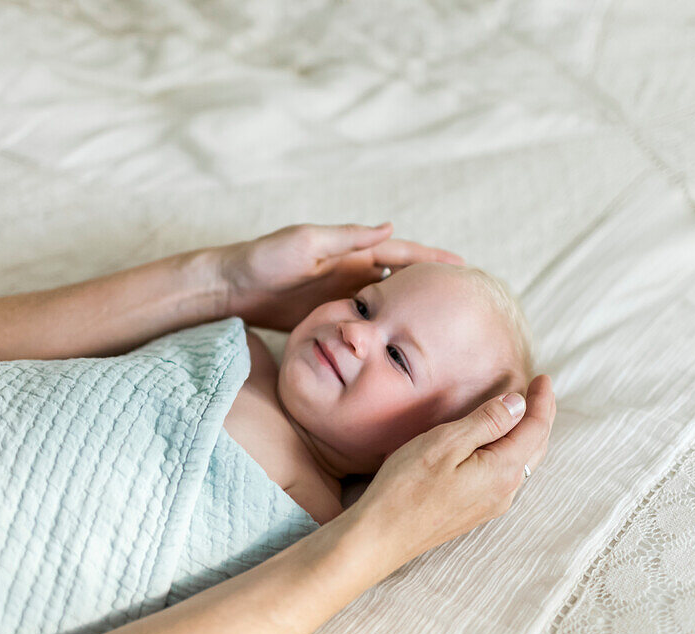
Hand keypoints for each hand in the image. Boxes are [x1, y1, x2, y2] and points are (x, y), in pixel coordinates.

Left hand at [217, 222, 463, 331]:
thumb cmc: (265, 260)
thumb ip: (348, 238)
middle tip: (463, 298)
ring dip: (410, 309)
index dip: (432, 260)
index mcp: (350, 251)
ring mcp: (341, 295)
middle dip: (429, 285)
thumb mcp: (306, 243)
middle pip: (400, 279)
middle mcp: (350, 271)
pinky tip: (398, 344)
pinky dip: (384, 329)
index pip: (402, 254)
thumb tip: (391, 227)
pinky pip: (365, 324)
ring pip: (386, 303)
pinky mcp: (328, 317)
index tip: (463, 268)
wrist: (230, 288)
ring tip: (440, 322)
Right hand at [348, 375, 556, 568]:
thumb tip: (518, 404)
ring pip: (522, 463)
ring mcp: (490, 505)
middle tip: (538, 388)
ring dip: (527, 434)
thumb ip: (486, 422)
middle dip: (540, 415)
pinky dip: (511, 450)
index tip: (543, 377)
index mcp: (502, 471)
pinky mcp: (474, 511)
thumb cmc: (406, 488)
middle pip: (535, 447)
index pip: (536, 428)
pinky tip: (498, 444)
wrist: (381, 537)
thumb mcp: (445, 443)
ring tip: (523, 411)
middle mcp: (504, 491)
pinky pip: (506, 475)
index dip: (542, 400)